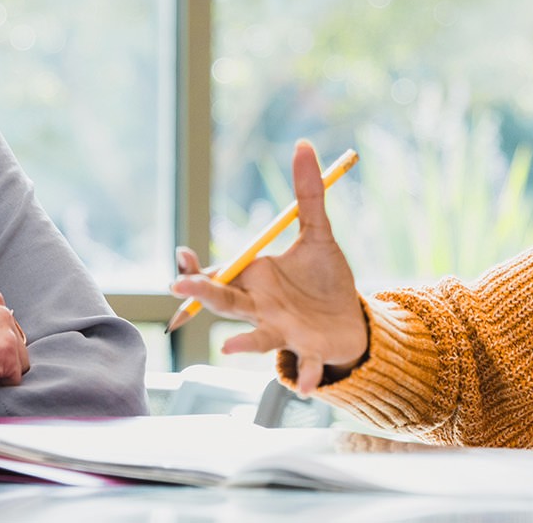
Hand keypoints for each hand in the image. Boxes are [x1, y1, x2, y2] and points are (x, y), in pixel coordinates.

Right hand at [171, 141, 369, 394]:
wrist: (351, 321)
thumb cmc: (325, 281)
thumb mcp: (318, 234)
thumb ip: (308, 194)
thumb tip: (304, 145)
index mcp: (256, 281)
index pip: (217, 274)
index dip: (196, 267)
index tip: (182, 256)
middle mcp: (262, 309)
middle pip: (226, 302)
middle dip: (204, 294)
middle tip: (181, 285)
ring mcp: (283, 333)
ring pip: (259, 338)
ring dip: (246, 343)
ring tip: (230, 347)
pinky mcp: (311, 351)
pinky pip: (307, 365)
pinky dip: (306, 377)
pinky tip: (309, 388)